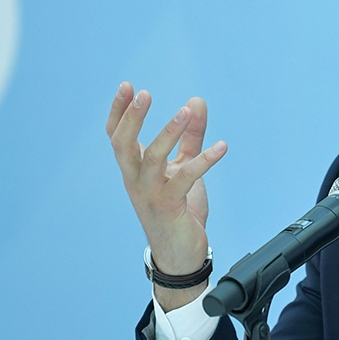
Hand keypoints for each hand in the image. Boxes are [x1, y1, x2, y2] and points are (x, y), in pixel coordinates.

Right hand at [106, 82, 226, 308]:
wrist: (180, 254)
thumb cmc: (178, 209)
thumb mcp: (183, 167)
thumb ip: (190, 136)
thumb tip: (196, 102)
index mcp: (134, 169)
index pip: (117, 137)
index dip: (119, 112)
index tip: (127, 85)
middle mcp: (135, 180)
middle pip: (123, 144)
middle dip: (131, 118)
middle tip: (144, 93)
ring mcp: (150, 194)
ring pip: (152, 158)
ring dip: (169, 133)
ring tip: (186, 112)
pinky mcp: (169, 207)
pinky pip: (185, 178)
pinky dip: (204, 161)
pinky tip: (222, 147)